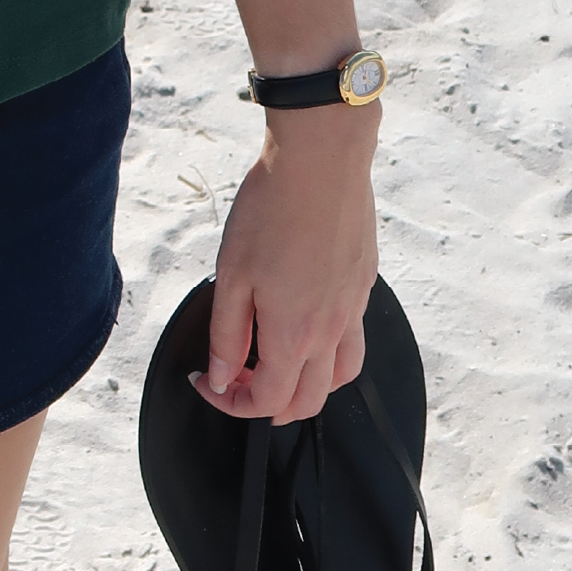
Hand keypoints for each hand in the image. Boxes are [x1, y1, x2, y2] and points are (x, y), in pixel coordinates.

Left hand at [193, 105, 380, 423]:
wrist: (321, 164)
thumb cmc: (271, 211)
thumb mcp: (231, 276)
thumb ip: (227, 334)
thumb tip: (221, 375)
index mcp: (293, 334)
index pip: (266, 400)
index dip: (230, 402)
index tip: (206, 382)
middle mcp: (331, 331)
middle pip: (309, 401)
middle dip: (269, 406)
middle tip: (236, 383)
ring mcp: (354, 309)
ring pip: (341, 377)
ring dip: (308, 387)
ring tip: (276, 368)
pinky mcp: (364, 286)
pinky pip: (354, 340)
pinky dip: (330, 355)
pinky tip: (306, 328)